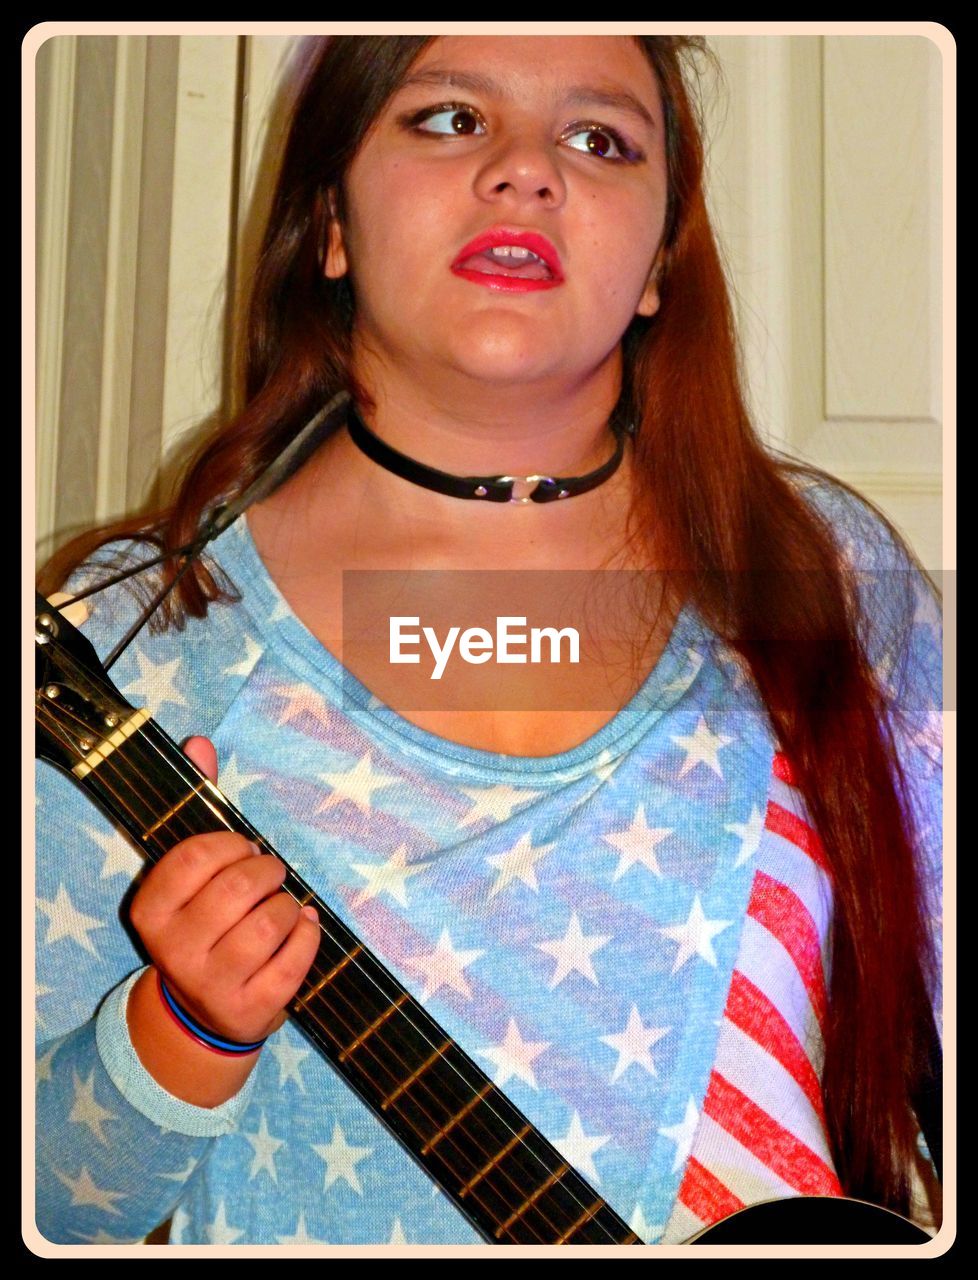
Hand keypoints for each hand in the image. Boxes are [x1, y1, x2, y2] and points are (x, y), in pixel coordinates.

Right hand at [125, 737, 319, 1105]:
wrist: (203, 1013)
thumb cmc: (205, 922)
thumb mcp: (192, 873)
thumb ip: (199, 805)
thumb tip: (198, 741)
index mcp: (150, 911)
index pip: (193, 857)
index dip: (229, 844)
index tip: (243, 848)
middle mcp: (173, 951)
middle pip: (238, 889)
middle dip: (267, 871)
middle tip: (271, 874)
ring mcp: (211, 985)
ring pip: (270, 924)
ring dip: (289, 904)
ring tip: (284, 905)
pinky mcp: (250, 1010)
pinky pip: (295, 960)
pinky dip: (309, 935)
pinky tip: (303, 927)